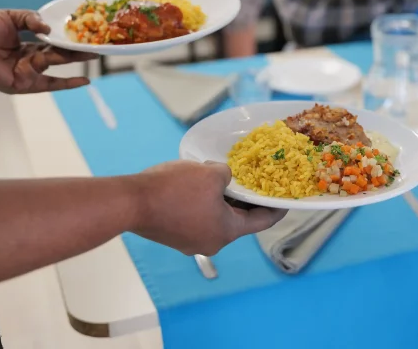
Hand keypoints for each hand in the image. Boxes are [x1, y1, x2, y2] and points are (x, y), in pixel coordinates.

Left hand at [0, 9, 95, 93]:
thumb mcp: (9, 17)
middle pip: (59, 54)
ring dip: (73, 58)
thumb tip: (49, 29)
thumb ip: (31, 19)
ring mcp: (27, 72)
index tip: (87, 34)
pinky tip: (84, 80)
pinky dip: (67, 83)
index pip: (54, 42)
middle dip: (78, 50)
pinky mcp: (22, 83)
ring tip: (93, 52)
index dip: (69, 38)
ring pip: (55, 63)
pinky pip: (49, 84)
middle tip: (99, 45)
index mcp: (27, 45)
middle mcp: (30, 60)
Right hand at [130, 161, 285, 255]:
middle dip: (243, 199)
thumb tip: (224, 177)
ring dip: (220, 199)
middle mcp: (212, 242)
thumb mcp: (210, 173)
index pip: (261, 222)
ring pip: (215, 218)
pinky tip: (196, 185)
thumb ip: (227, 175)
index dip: (276, 209)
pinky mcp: (174, 236)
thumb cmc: (175, 189)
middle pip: (237, 221)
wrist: (131, 202)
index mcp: (227, 232)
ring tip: (220, 177)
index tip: (286, 200)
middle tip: (251, 180)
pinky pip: (197, 218)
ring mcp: (190, 242)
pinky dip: (203, 204)